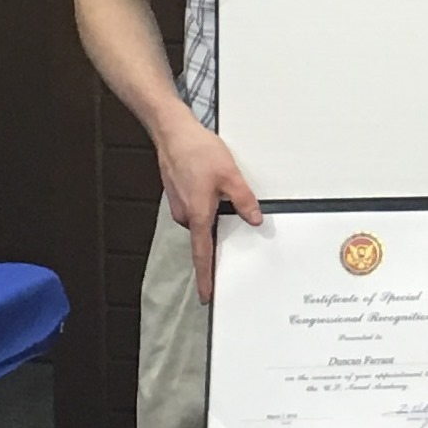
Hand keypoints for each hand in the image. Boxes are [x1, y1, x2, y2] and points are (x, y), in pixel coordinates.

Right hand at [159, 122, 259, 302]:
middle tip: (233, 238)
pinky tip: (215, 192)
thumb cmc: (197, 151)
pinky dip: (207, 206)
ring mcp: (180, 204)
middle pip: (205, 237)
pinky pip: (197, 208)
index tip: (207, 295)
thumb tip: (254, 219)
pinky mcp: (179, 194)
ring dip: (214, 219)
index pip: (202, 255)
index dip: (206, 277)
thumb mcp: (231, 176)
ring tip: (225, 203)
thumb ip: (244, 201)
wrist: (173, 132)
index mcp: (197, 215)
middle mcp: (185, 214)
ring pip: (202, 221)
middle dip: (218, 241)